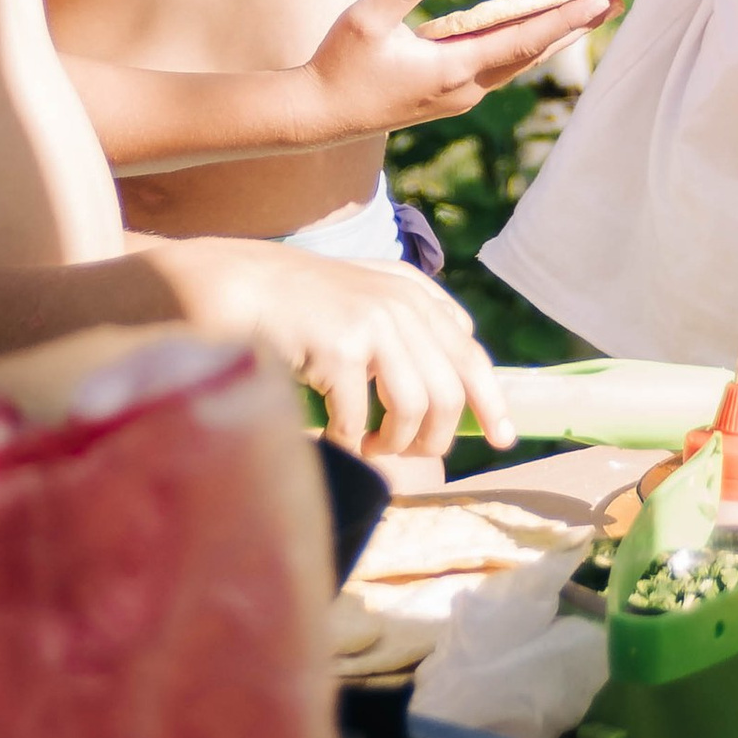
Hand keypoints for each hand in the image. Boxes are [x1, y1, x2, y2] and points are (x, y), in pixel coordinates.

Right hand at [166, 233, 512, 455]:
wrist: (236, 284)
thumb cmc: (296, 304)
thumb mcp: (363, 298)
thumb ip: (406, 327)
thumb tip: (449, 391)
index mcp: (411, 293)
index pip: (470, 352)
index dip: (491, 399)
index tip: (501, 437)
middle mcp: (400, 303)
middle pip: (449, 392)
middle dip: (434, 438)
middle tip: (405, 453)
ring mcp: (371, 323)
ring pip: (415, 409)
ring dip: (396, 444)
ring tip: (373, 448)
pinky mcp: (340, 347)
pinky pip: (361, 419)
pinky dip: (351, 443)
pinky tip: (335, 441)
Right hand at [301, 0, 613, 137]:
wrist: (319, 116)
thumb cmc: (340, 64)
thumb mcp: (367, 17)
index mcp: (455, 68)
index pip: (524, 41)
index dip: (566, 20)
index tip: (601, 2)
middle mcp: (468, 87)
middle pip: (534, 53)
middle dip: (576, 26)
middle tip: (617, 2)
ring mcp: (461, 94)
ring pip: (521, 62)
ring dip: (556, 37)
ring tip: (591, 14)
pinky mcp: (451, 94)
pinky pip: (502, 66)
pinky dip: (528, 46)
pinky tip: (539, 32)